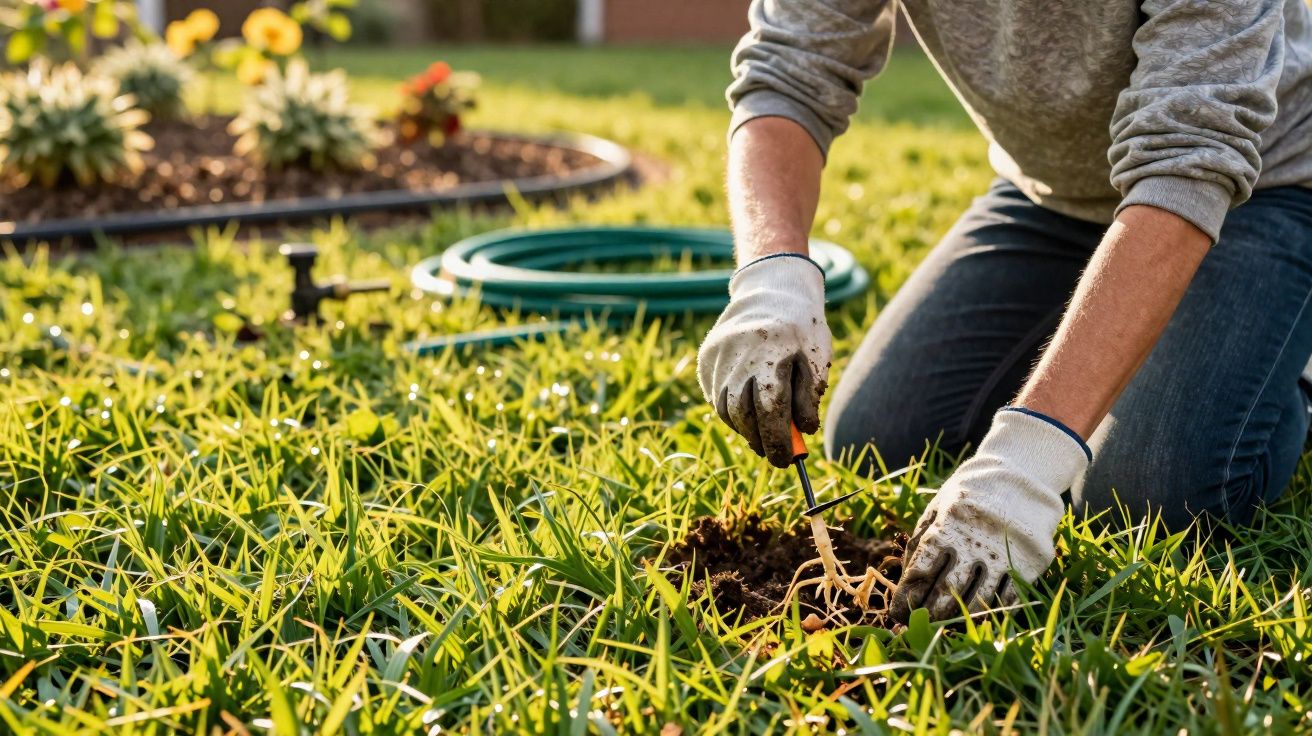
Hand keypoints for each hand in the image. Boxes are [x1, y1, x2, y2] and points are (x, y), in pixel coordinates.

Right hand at [697, 254, 831, 467]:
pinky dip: (731, 408)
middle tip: (773, 453)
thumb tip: (803, 432)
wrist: (772, 289)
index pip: (771, 412)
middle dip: (758, 440)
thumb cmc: (801, 329)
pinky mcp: (707, 356)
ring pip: (725, 408)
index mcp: (772, 357)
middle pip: (743, 415)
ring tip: (761, 431)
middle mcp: (740, 357)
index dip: (777, 441)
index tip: (785, 460)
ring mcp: (719, 356)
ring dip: (743, 426)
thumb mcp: (816, 359)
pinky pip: (715, 394)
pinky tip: (746, 407)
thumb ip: (808, 398)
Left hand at [890, 408, 1089, 621]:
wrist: (1023, 475)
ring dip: (958, 616)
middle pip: (948, 589)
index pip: (922, 570)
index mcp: (949, 524)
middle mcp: (977, 540)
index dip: (907, 596)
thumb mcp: (940, 505)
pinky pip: (1009, 596)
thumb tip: (906, 578)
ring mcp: (1006, 552)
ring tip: (943, 624)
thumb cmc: (971, 494)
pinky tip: (976, 617)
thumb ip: (922, 538)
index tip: (897, 612)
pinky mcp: (1031, 561)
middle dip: (929, 612)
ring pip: (978, 598)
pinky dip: (991, 611)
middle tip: (918, 624)